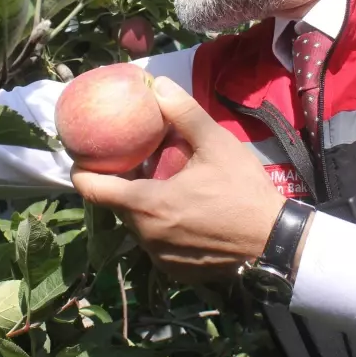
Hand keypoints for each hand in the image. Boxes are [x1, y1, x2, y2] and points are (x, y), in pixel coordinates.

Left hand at [71, 76, 285, 282]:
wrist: (274, 240)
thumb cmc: (243, 190)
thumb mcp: (215, 144)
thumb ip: (184, 113)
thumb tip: (157, 84)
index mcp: (148, 204)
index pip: (94, 191)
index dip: (82, 173)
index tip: (81, 158)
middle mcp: (147, 236)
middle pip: (118, 206)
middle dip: (121, 185)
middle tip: (135, 163)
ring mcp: (161, 258)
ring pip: (139, 227)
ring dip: (144, 207)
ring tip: (161, 185)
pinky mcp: (177, 272)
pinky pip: (158, 246)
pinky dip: (163, 228)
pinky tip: (183, 213)